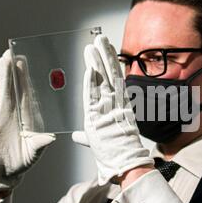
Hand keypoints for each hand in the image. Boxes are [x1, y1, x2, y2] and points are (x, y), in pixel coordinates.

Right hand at [0, 50, 55, 190]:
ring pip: (1, 91)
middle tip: (14, 53)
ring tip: (4, 60)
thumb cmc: (21, 162)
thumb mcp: (33, 153)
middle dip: (14, 71)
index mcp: (27, 117)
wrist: (2, 173)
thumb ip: (40, 144)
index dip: (26, 79)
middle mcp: (14, 113)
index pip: (27, 94)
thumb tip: (51, 138)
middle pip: (14, 88)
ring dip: (2, 76)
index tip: (27, 64)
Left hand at [72, 35, 153, 184]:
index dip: (107, 64)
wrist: (125, 163)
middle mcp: (115, 104)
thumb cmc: (115, 154)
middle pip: (110, 74)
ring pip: (105, 80)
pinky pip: (98, 95)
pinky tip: (90, 68)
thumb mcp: (95, 141)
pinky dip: (94, 82)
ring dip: (99, 62)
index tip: (103, 51)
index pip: (111, 81)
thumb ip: (85, 136)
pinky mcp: (104, 115)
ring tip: (95, 44)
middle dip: (105, 56)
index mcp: (116, 106)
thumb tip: (76, 136)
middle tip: (100, 39)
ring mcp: (111, 108)